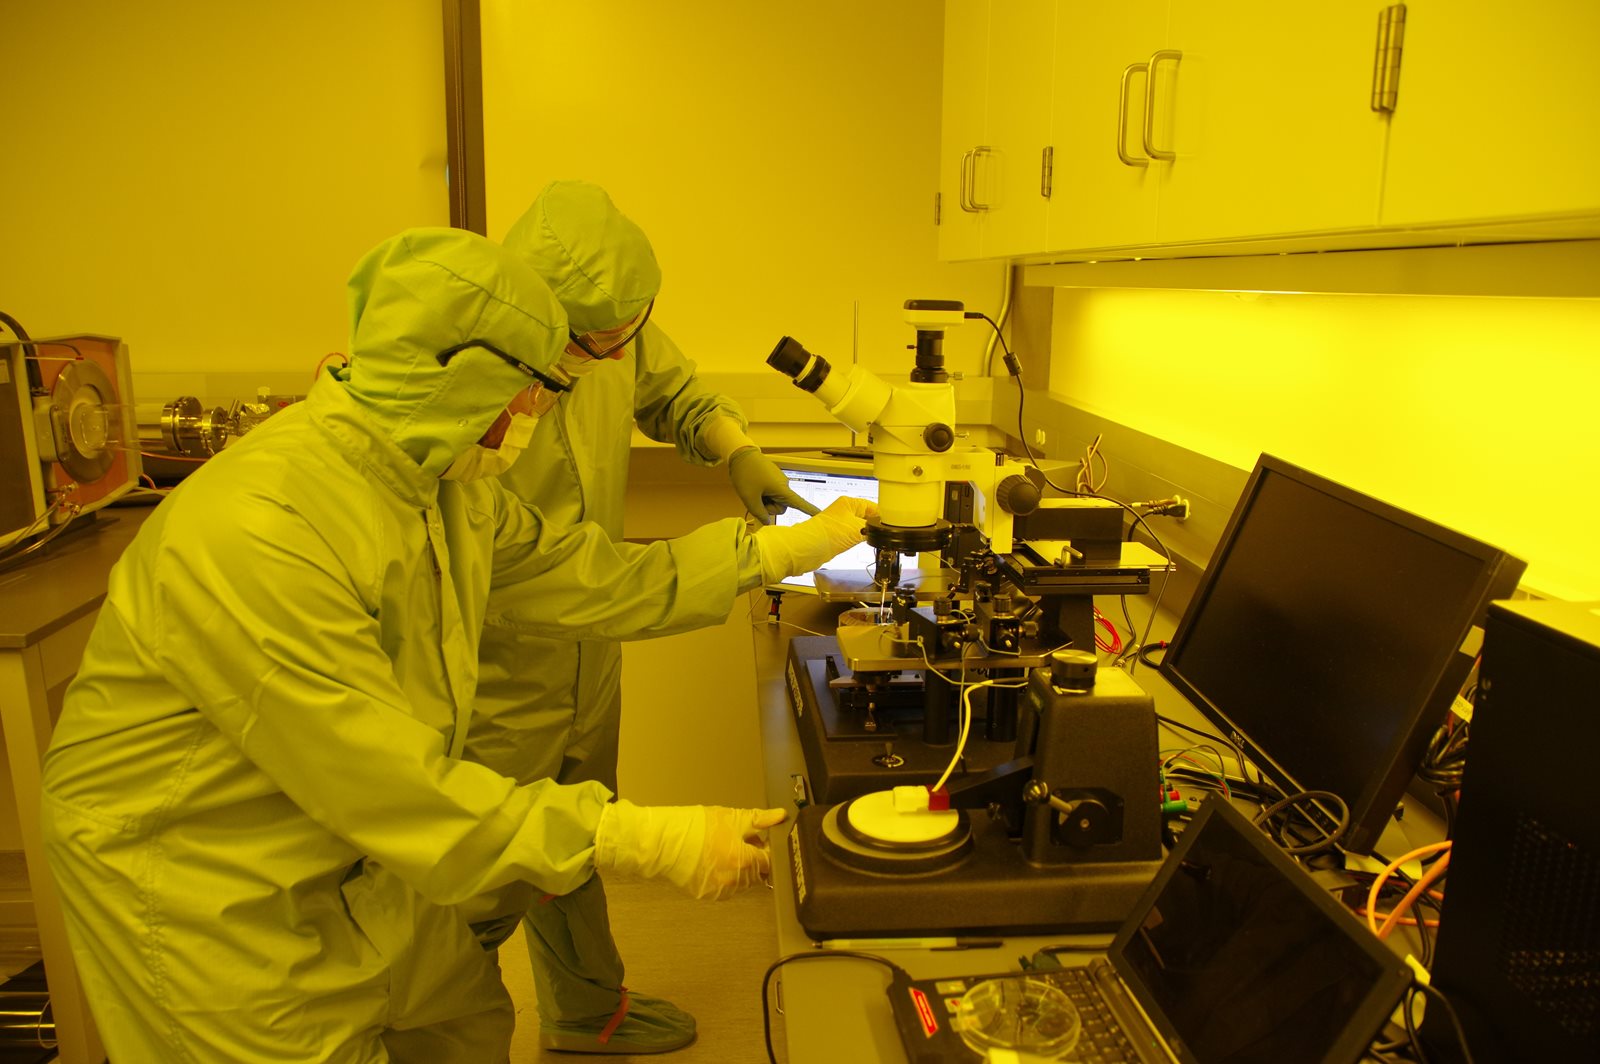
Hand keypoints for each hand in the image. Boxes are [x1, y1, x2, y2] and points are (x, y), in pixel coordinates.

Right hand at [593, 800, 788, 900]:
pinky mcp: (706, 895)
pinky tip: (713, 860)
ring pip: (742, 882)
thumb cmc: (696, 827)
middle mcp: (735, 882)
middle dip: (754, 857)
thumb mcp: (731, 817)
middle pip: (757, 873)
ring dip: (740, 868)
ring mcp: (720, 891)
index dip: (768, 848)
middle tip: (739, 839)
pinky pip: (725, 887)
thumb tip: (780, 816)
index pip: (771, 861)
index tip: (760, 838)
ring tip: (723, 848)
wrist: (662, 842)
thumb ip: (759, 819)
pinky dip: (724, 876)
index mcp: (744, 861)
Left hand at [728, 446, 820, 523]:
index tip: (822, 516)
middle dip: (769, 507)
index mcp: (782, 489)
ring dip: (765, 501)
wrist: (741, 454)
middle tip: (755, 500)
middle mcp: (784, 486)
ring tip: (754, 491)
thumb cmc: (746, 475)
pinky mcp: (774, 479)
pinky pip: (772, 493)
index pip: (800, 503)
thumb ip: (759, 513)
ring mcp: (779, 482)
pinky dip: (764, 494)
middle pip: (781, 506)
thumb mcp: (749, 498)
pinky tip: (754, 487)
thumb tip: (767, 522)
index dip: (811, 511)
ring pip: (775, 500)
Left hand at [753, 496, 874, 583]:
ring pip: (859, 526)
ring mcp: (839, 522)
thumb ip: (872, 528)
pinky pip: (852, 534)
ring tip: (875, 539)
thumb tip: (880, 531)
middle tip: (885, 533)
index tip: (893, 524)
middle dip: (874, 524)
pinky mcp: (835, 533)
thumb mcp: (858, 529)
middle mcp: (843, 510)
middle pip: (866, 515)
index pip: (872, 505)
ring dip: (866, 532)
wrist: (809, 548)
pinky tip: (862, 543)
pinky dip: (858, 538)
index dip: (883, 515)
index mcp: (849, 502)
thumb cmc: (829, 535)